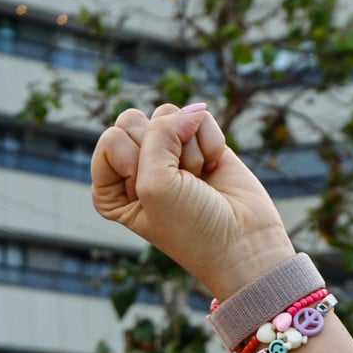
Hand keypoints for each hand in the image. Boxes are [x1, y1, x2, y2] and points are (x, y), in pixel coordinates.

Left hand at [90, 103, 294, 299]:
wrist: (242, 243)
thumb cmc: (191, 228)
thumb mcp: (157, 183)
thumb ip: (159, 132)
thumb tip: (190, 110)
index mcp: (110, 188)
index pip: (111, 139)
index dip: (137, 162)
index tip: (155, 194)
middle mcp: (134, 169)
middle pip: (133, 120)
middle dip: (162, 149)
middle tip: (179, 184)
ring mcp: (167, 154)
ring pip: (167, 115)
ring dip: (188, 149)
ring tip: (196, 180)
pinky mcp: (199, 144)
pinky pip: (198, 118)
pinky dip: (210, 143)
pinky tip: (213, 170)